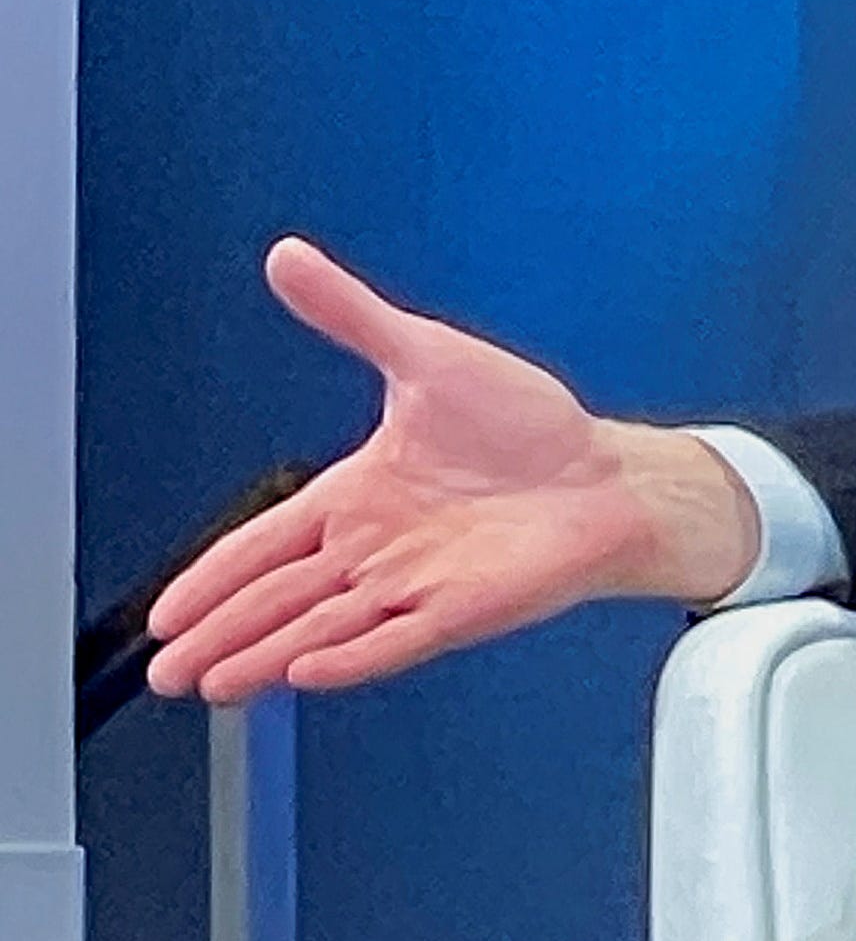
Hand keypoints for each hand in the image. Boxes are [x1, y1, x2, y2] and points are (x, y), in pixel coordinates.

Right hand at [144, 239, 761, 703]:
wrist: (607, 472)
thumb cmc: (528, 425)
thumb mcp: (424, 355)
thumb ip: (351, 313)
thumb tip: (288, 258)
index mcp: (358, 496)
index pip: (263, 543)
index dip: (211, 576)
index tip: (164, 612)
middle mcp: (377, 549)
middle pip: (277, 599)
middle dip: (216, 634)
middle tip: (165, 672)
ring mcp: (416, 584)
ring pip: (320, 628)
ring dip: (264, 655)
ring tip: (212, 683)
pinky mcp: (461, 608)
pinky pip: (394, 638)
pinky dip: (351, 656)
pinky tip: (306, 671)